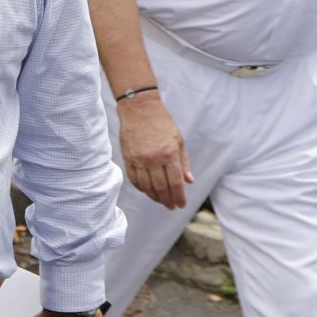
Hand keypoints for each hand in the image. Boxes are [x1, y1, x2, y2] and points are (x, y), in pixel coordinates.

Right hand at [117, 93, 191, 208]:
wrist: (139, 109)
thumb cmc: (162, 123)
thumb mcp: (178, 141)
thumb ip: (183, 162)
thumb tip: (188, 181)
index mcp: (169, 154)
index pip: (175, 182)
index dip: (179, 196)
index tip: (181, 205)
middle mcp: (153, 159)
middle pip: (161, 187)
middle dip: (167, 200)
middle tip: (171, 207)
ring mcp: (139, 159)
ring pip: (146, 186)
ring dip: (154, 197)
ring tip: (160, 201)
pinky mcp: (128, 158)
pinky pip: (134, 179)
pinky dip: (140, 188)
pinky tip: (146, 191)